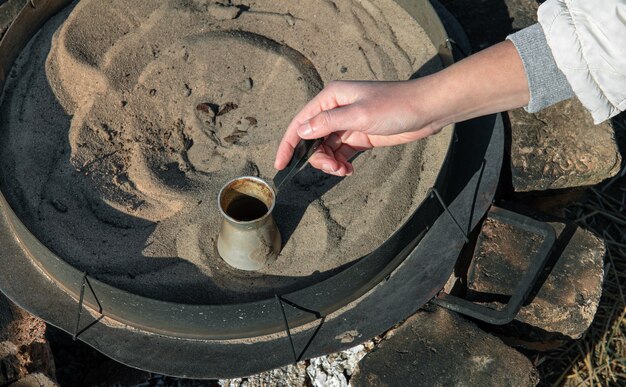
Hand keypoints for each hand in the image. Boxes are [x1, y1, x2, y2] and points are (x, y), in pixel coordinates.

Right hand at [274, 80, 442, 175]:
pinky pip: (341, 153)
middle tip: (333, 168)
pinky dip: (341, 163)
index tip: (280, 164)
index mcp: (331, 98)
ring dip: (330, 162)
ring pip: (326, 148)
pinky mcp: (360, 136)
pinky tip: (349, 170)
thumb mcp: (358, 115)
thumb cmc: (394, 107)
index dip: (288, 144)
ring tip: (343, 170)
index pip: (301, 123)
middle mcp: (336, 109)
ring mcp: (348, 124)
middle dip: (317, 158)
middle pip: (312, 139)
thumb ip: (328, 123)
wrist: (426, 110)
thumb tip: (301, 131)